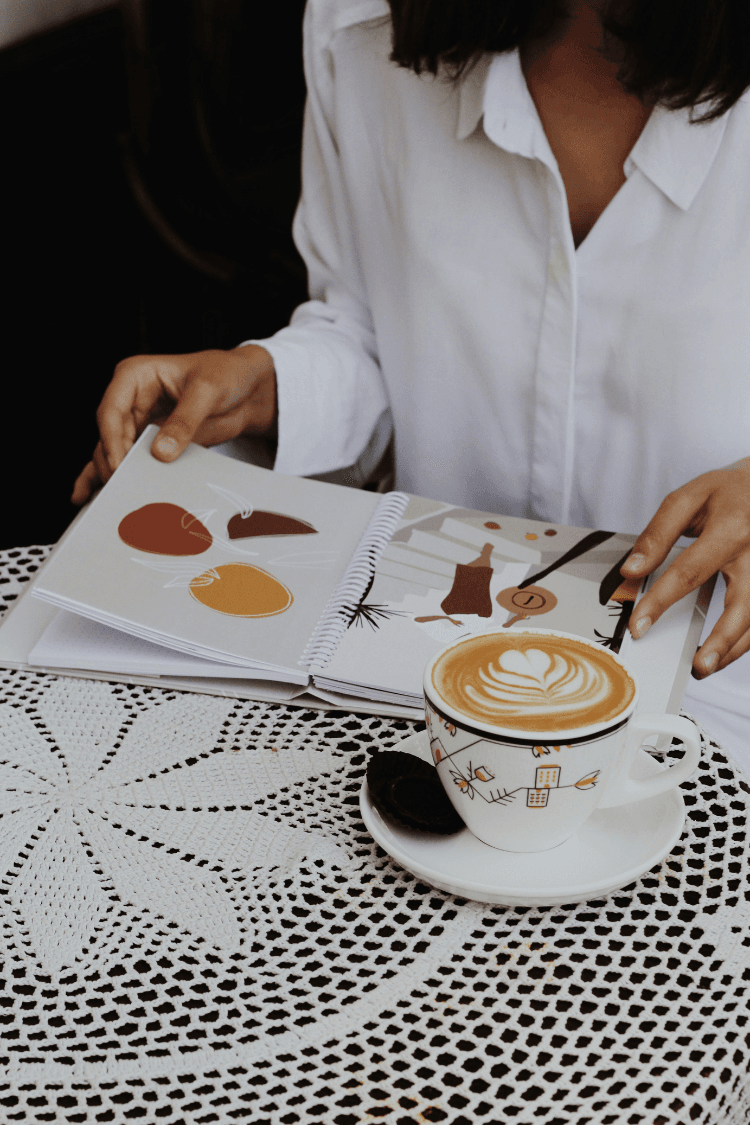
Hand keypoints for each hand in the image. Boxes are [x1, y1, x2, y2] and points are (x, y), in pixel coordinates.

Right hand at [72, 345, 275, 504]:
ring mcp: (138, 422)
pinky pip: (128, 461)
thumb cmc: (226, 375)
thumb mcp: (208, 392)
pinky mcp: (150, 442)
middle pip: (109, 437)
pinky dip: (119, 476)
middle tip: (122, 490)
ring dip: (115, 475)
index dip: (111, 441)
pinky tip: (101, 495)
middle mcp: (130, 399)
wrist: (246, 390)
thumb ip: (185, 421)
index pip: (111, 412)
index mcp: (134, 376)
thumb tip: (161, 453)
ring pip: (114, 452)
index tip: (119, 467)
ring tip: (117, 500)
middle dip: (113, 463)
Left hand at [621, 459, 749, 676]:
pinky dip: (746, 639)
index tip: (639, 626)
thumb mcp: (688, 499)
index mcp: (731, 528)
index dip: (661, 601)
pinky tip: (725, 652)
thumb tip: (631, 570)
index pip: (690, 571)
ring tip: (705, 667)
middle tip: (695, 665)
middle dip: (720, 639)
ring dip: (734, 647)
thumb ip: (658, 534)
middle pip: (742, 604)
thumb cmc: (727, 492)